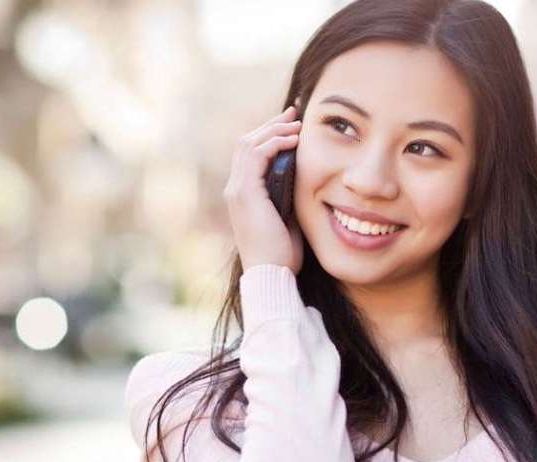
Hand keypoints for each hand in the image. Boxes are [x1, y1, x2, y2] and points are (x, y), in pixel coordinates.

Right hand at [223, 106, 302, 272]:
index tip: (291, 125)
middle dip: (271, 125)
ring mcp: (236, 190)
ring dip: (273, 130)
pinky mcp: (245, 193)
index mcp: (242, 195)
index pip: (250, 154)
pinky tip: (294, 140)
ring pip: (249, 144)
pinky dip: (275, 143)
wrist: (271, 274)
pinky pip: (257, 155)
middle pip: (246, 143)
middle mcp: (234, 189)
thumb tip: (303, 177)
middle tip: (294, 113)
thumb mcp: (286, 217)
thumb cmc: (281, 254)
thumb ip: (287, 196)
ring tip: (297, 124)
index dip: (269, 135)